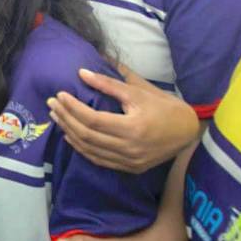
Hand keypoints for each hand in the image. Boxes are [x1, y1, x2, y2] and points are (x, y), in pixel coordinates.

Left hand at [47, 66, 199, 172]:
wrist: (187, 131)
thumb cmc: (163, 106)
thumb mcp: (138, 91)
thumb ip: (108, 83)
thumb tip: (81, 72)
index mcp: (133, 128)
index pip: (93, 119)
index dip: (72, 107)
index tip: (59, 95)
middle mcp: (130, 148)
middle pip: (86, 135)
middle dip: (66, 118)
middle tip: (52, 104)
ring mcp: (129, 161)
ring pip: (89, 149)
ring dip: (69, 132)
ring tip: (57, 117)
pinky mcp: (129, 168)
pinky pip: (98, 160)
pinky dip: (81, 148)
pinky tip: (70, 135)